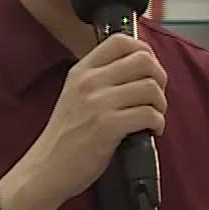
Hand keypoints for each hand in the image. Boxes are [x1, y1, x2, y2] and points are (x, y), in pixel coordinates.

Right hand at [0, 34, 167, 209]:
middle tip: (155, 97)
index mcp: (82, 71)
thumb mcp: (75, 95)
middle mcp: (89, 82)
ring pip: (151, 88)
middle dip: (159, 78)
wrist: (47, 168)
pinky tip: (151, 130)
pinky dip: (158, 123)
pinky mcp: (108, 126)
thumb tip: (139, 68)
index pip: (121, 41)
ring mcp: (98, 103)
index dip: (144, 51)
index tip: (150, 69)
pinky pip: (149, 114)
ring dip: (160, 104)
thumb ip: (100, 79)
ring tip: (153, 116)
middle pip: (144, 60)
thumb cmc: (66, 136)